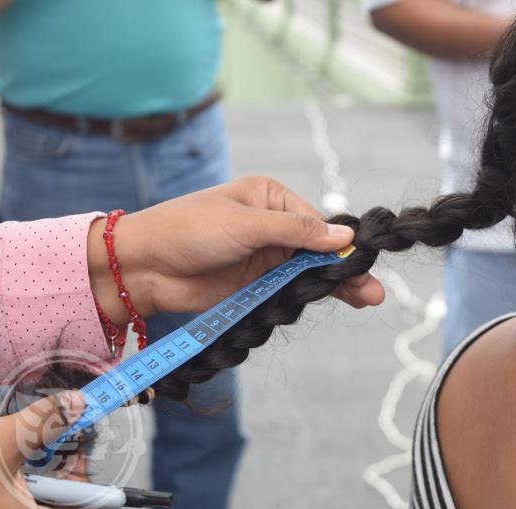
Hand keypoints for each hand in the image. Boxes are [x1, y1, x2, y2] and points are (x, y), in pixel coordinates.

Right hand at [0, 391, 96, 508]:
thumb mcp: (3, 444)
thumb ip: (45, 422)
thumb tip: (78, 402)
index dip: (91, 475)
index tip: (83, 442)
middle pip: (63, 500)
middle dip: (62, 462)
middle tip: (59, 431)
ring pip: (35, 493)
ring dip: (37, 462)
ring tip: (25, 441)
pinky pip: (12, 494)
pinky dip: (14, 469)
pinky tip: (5, 452)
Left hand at [89, 177, 384, 323]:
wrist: (144, 266)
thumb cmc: (190, 230)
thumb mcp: (246, 224)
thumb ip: (296, 233)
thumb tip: (344, 237)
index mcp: (271, 198)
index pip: (316, 222)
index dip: (338, 243)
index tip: (361, 261)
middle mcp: (272, 226)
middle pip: (317, 250)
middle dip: (344, 268)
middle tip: (372, 290)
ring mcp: (265, 257)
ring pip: (308, 273)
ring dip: (333, 286)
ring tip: (366, 299)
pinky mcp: (256, 284)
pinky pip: (289, 291)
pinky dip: (309, 298)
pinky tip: (333, 303)